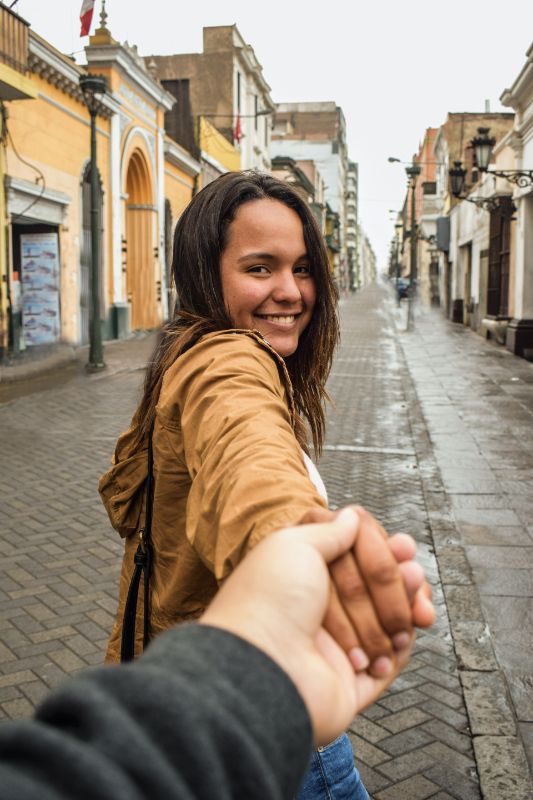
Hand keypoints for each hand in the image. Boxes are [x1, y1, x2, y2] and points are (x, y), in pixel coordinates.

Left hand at [200, 509, 431, 744]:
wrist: (262, 666)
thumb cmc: (270, 600)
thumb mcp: (296, 544)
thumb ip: (329, 530)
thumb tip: (352, 516)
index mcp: (301, 575)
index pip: (354, 555)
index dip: (380, 551)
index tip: (402, 547)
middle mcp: (316, 608)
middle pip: (373, 587)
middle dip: (397, 580)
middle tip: (411, 574)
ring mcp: (335, 646)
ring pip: (387, 622)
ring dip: (404, 608)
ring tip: (418, 602)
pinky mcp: (352, 681)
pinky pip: (391, 661)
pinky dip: (405, 643)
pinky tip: (415, 625)